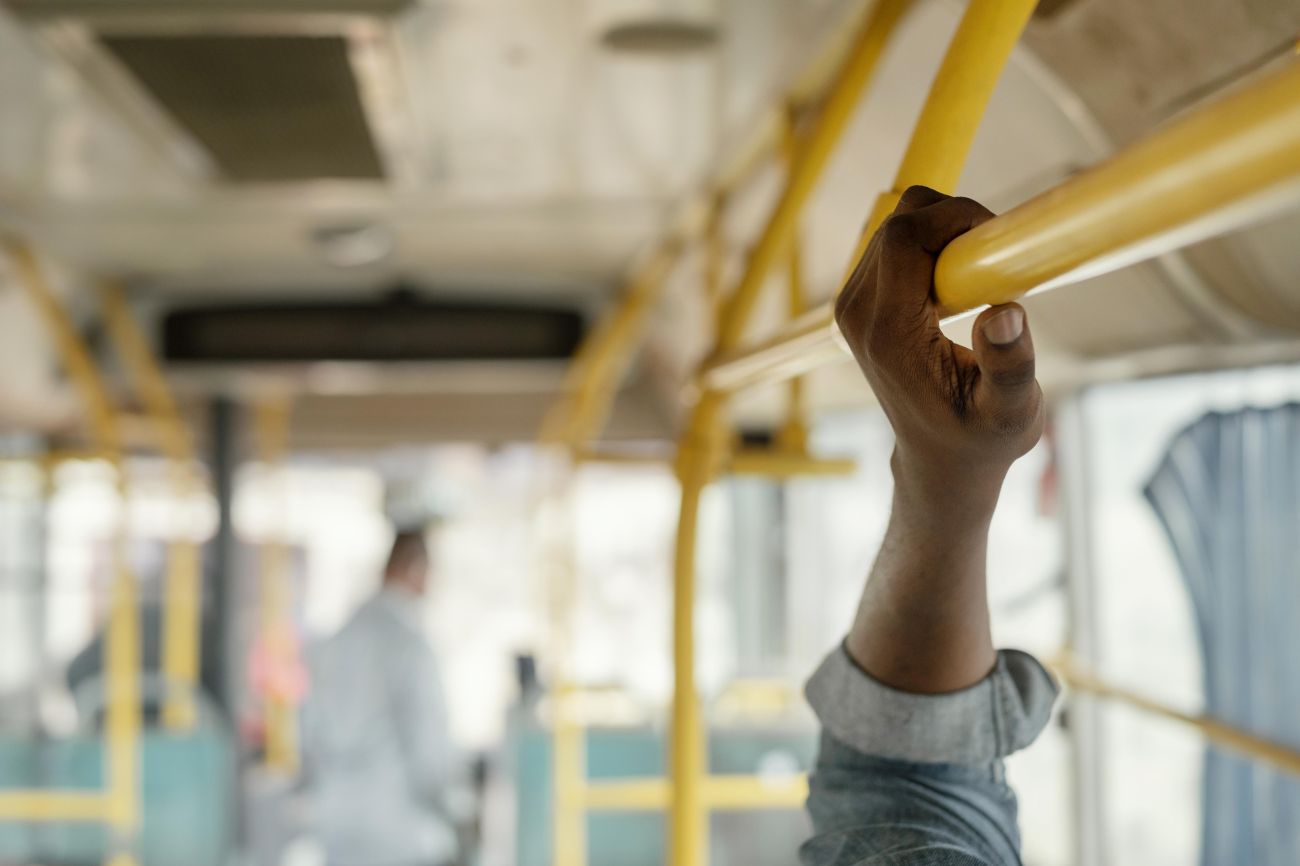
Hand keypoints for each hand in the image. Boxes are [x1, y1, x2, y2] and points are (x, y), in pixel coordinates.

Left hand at [835, 186, 1043, 508]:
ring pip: (897, 224)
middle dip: (956, 220)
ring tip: (983, 277)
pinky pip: (897, 241)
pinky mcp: (861, 299)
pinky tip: (960, 283)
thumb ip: (1008, 367)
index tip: (1000, 240)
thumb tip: (1003, 315)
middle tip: (998, 260)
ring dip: (946, 231)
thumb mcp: (1010, 414)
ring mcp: (853, 304)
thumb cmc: (978, 439)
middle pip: (900, 220)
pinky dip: (934, 243)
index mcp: (888, 333)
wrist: (940, 459)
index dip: (956, 217)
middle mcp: (857, 312)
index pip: (905, 236)